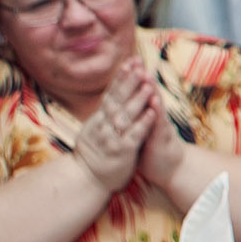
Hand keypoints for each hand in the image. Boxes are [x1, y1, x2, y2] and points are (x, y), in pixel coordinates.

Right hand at [72, 58, 155, 192]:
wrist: (88, 180)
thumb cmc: (96, 154)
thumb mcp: (96, 130)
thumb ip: (104, 115)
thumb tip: (109, 96)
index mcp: (99, 119)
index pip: (111, 93)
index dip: (121, 77)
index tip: (131, 61)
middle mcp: (103, 125)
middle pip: (118, 100)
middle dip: (129, 81)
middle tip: (140, 65)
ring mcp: (111, 138)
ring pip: (126, 115)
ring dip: (138, 100)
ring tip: (149, 85)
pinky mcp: (122, 151)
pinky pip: (134, 135)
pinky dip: (143, 122)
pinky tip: (152, 112)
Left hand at [134, 69, 189, 188]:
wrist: (170, 168)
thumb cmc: (153, 149)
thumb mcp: (141, 129)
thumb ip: (136, 116)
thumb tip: (126, 103)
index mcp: (144, 114)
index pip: (137, 92)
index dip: (131, 77)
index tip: (126, 60)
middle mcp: (153, 116)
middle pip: (146, 92)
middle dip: (140, 76)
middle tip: (135, 59)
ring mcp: (159, 125)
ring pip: (155, 104)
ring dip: (150, 89)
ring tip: (145, 73)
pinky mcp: (162, 137)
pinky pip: (159, 123)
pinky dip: (156, 112)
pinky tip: (155, 101)